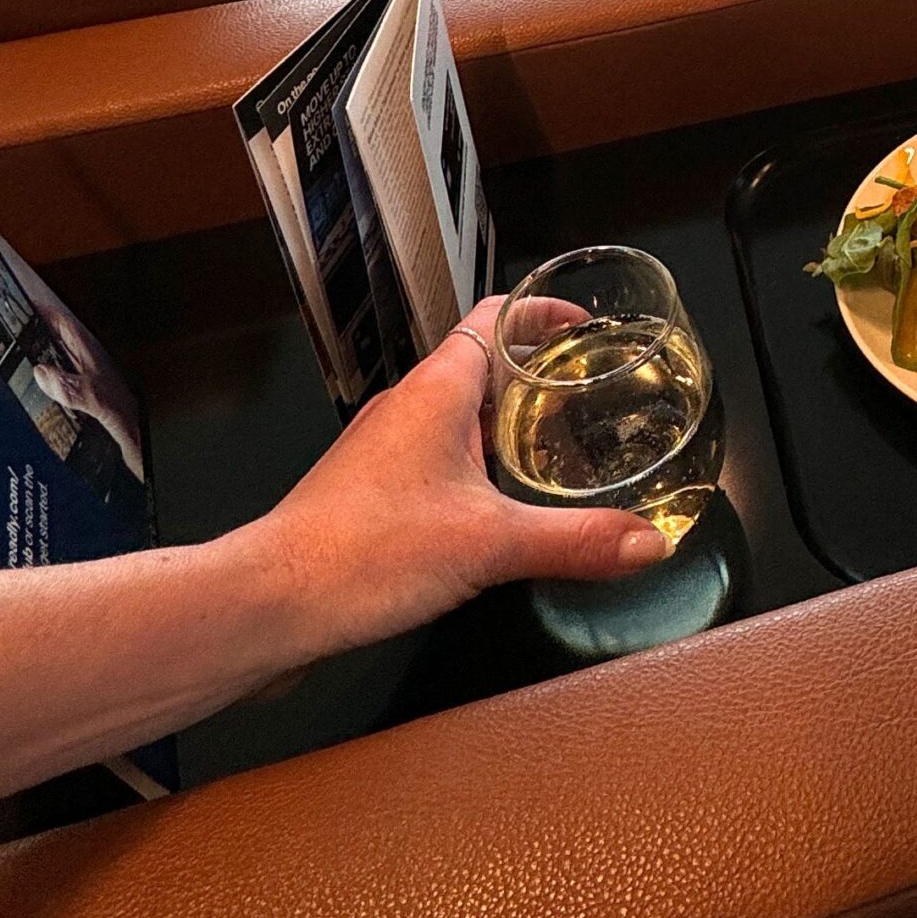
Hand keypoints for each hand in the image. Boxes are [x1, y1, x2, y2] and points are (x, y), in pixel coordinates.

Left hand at [236, 300, 666, 656]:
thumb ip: (577, 541)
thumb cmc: (359, 554)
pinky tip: (500, 514)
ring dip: (506, 426)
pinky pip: (436, 464)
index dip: (543, 312)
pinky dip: (476, 472)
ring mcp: (384, 453)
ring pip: (457, 418)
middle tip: (589, 394)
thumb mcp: (490, 544)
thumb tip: (647, 541)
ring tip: (558, 453)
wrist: (270, 605)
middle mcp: (407, 410)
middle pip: (482, 366)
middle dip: (538, 376)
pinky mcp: (371, 497)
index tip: (584, 323)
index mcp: (437, 391)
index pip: (496, 317)